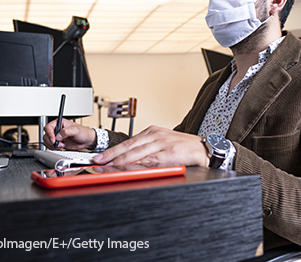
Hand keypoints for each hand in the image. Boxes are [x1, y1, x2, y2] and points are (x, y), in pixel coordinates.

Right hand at [43, 118, 95, 149]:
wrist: (87, 140)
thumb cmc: (83, 132)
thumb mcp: (75, 130)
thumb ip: (66, 131)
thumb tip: (58, 136)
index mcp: (60, 123)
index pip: (48, 127)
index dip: (49, 134)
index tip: (53, 140)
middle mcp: (57, 129)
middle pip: (46, 135)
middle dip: (51, 141)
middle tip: (59, 143)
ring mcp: (57, 137)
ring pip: (47, 141)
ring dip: (53, 145)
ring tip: (62, 144)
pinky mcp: (59, 143)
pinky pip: (51, 146)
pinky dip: (55, 148)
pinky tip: (62, 147)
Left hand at [92, 125, 209, 166]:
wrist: (203, 148)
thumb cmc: (182, 147)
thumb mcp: (162, 142)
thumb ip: (146, 149)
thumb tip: (128, 159)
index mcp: (151, 132)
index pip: (128, 142)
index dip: (112, 150)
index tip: (99, 157)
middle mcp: (154, 136)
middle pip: (128, 146)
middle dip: (110, 155)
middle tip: (97, 161)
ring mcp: (160, 144)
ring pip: (135, 153)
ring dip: (119, 161)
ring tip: (106, 166)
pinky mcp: (167, 154)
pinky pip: (148, 161)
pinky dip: (136, 165)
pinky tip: (127, 169)